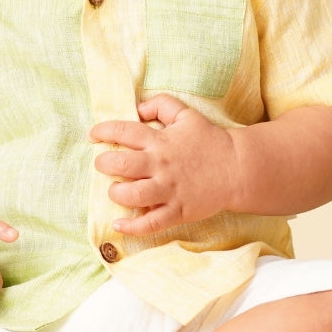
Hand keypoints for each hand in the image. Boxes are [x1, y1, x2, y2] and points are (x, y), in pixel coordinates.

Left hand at [89, 95, 238, 236]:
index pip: (124, 131)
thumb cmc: (210, 141)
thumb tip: (138, 108)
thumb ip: (162, 104)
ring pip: (133, 194)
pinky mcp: (178, 211)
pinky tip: (119, 224)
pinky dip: (132, 226)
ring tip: (115, 190)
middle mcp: (161, 165)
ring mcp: (169, 190)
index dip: (104, 131)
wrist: (238, 168)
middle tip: (102, 164)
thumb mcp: (187, 115)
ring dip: (116, 192)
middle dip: (104, 163)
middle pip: (122, 163)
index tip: (93, 135)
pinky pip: (151, 223)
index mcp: (161, 141)